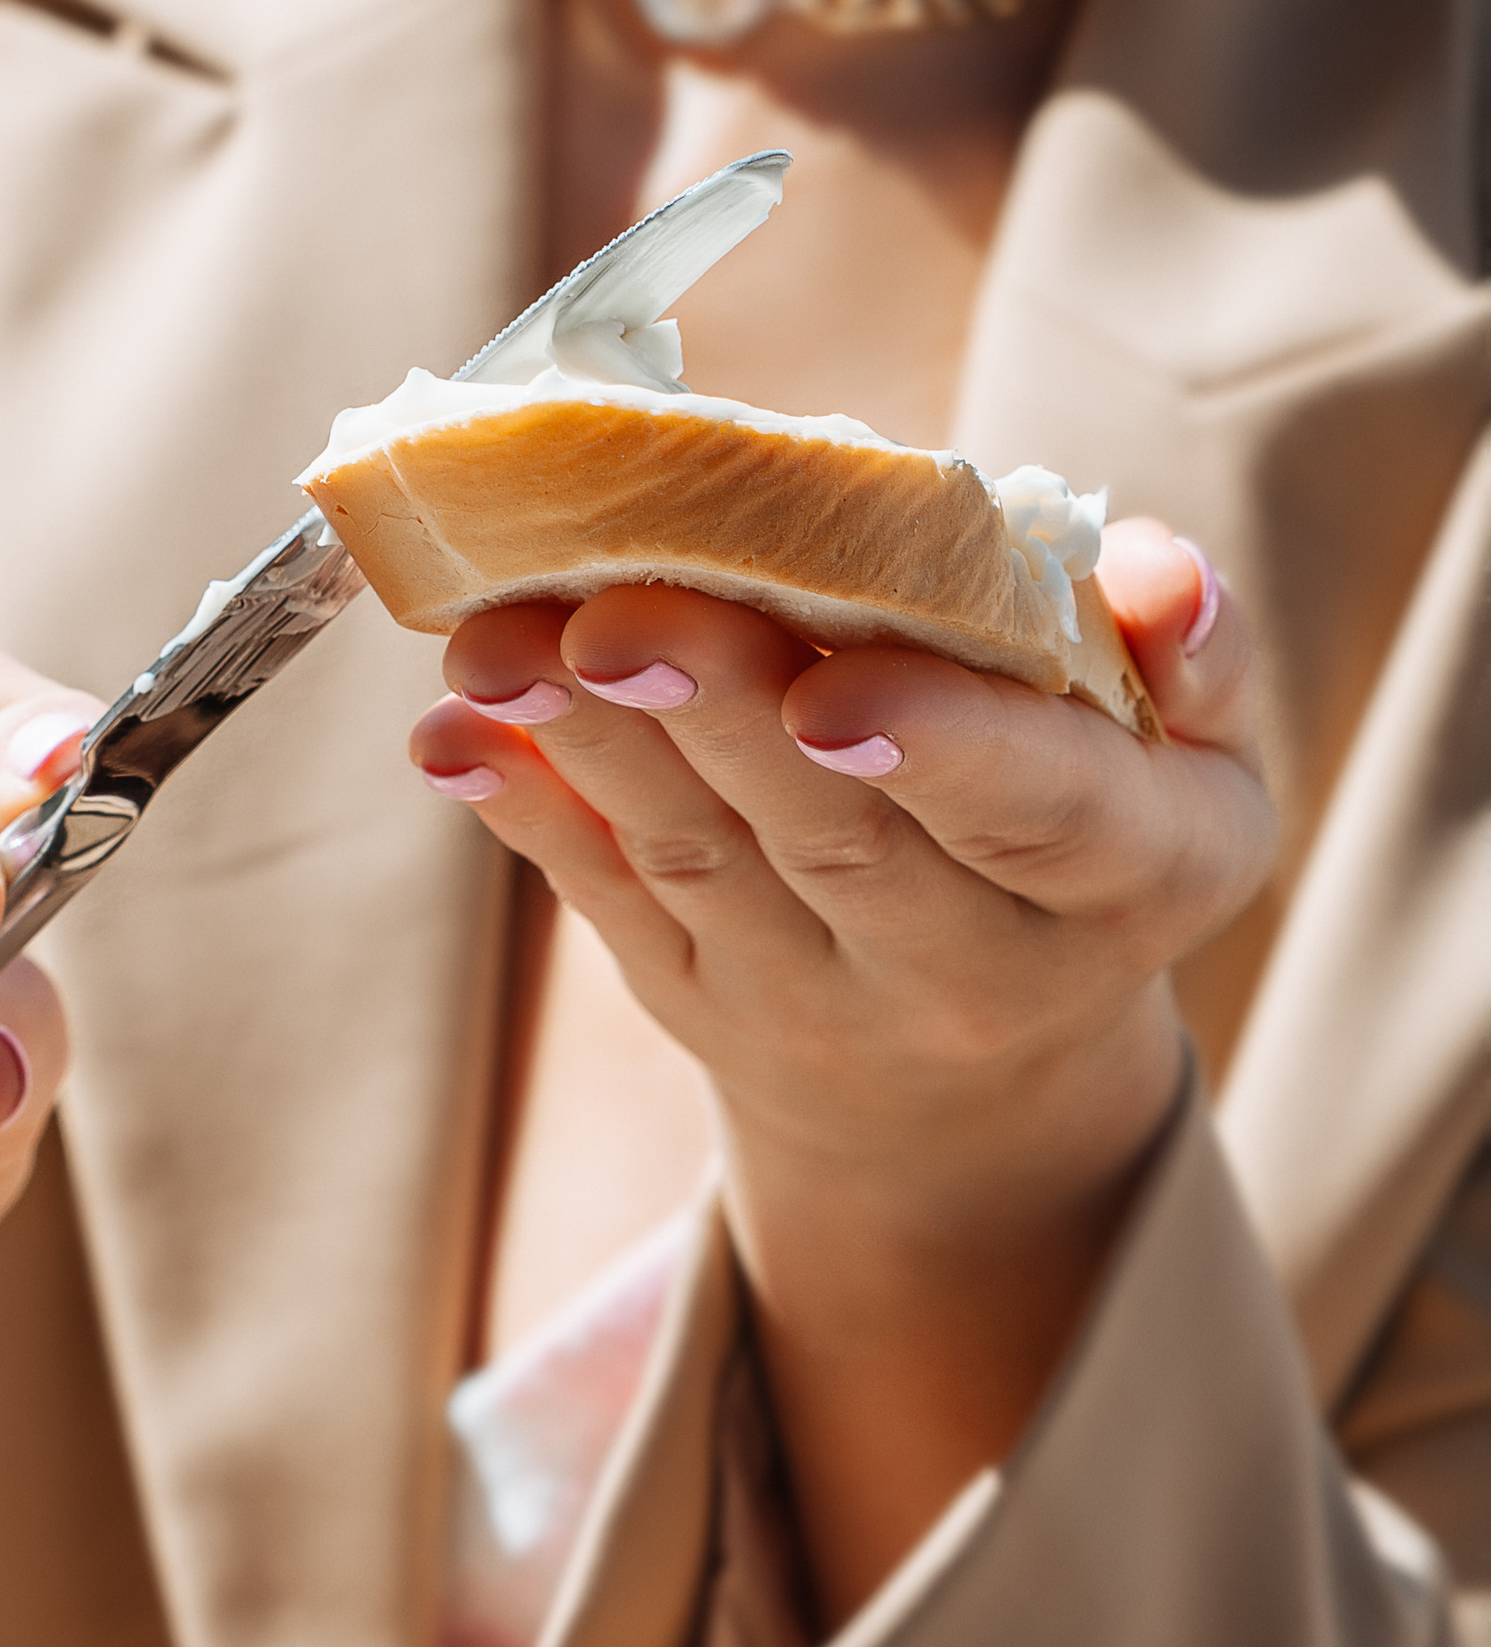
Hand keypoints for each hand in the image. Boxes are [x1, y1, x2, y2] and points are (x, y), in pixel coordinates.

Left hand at [413, 520, 1274, 1617]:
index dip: (943, 746)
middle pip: (839, 840)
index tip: (836, 690)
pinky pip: (605, 903)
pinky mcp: (695, 1000)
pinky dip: (521, 809)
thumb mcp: (1195, 759)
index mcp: (1127, 876)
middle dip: (721, 715)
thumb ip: (1190, 650)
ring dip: (589, 742)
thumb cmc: (1091, 828)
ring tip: (500, 639)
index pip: (1043, 812)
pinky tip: (451, 731)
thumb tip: (1154, 568)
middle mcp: (974, 966)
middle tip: (616, 616)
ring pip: (699, 864)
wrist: (977, 1078)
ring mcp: (818, 1000)